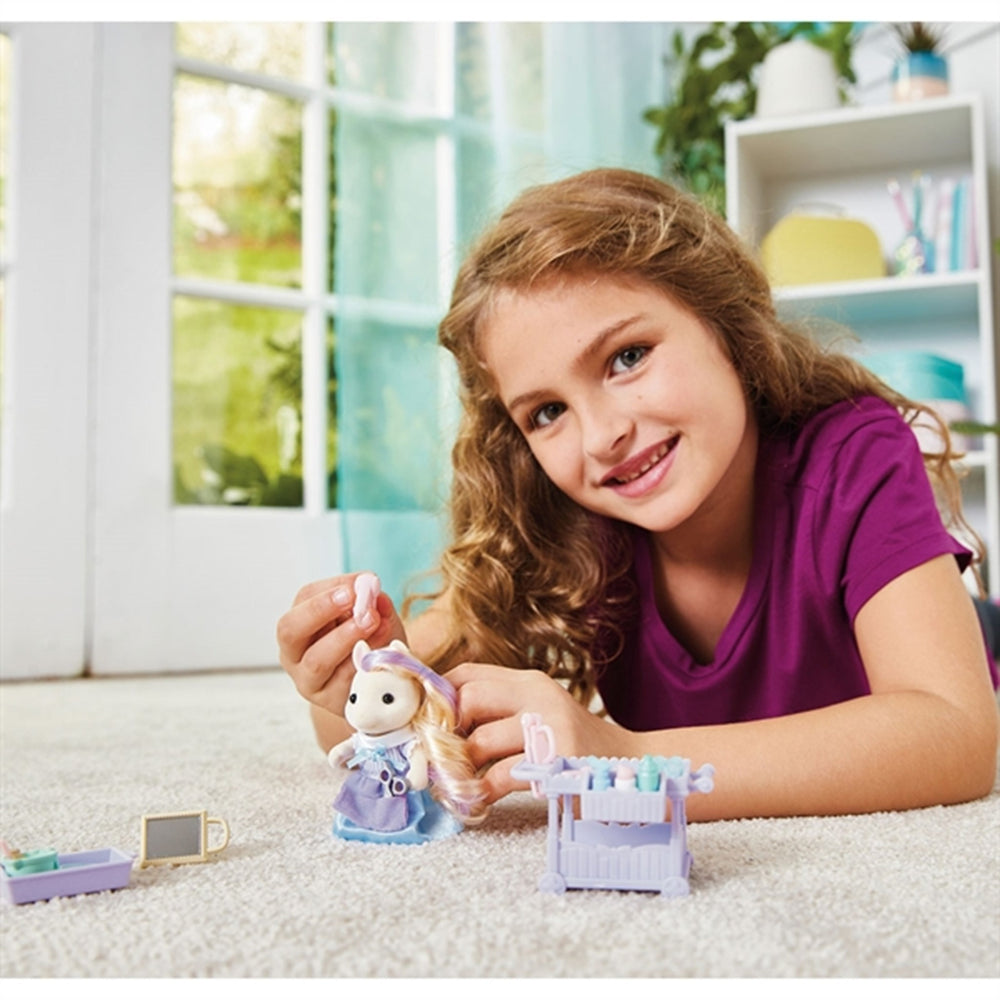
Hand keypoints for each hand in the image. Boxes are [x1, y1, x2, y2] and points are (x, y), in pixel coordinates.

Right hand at [276, 573, 407, 716]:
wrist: (381, 686)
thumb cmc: (371, 643)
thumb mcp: (373, 615)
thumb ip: (373, 601)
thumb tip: (372, 589)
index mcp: (301, 623)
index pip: (304, 599)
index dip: (330, 590)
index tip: (357, 585)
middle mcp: (295, 653)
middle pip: (290, 630)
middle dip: (321, 610)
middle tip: (353, 598)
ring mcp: (309, 681)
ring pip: (317, 660)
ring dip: (345, 637)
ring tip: (372, 620)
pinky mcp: (330, 701)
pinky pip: (343, 682)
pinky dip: (363, 661)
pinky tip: (382, 648)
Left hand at [447, 663, 637, 803]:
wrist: (634, 767)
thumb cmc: (576, 747)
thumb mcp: (540, 714)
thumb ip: (500, 711)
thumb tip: (438, 725)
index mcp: (530, 681)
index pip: (467, 673)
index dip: (436, 696)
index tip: (421, 723)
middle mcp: (539, 695)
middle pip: (467, 699)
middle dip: (444, 732)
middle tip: (436, 757)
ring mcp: (550, 727)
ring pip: (479, 741)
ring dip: (459, 768)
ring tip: (454, 782)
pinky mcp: (556, 762)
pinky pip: (500, 777)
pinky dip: (480, 792)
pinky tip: (478, 801)